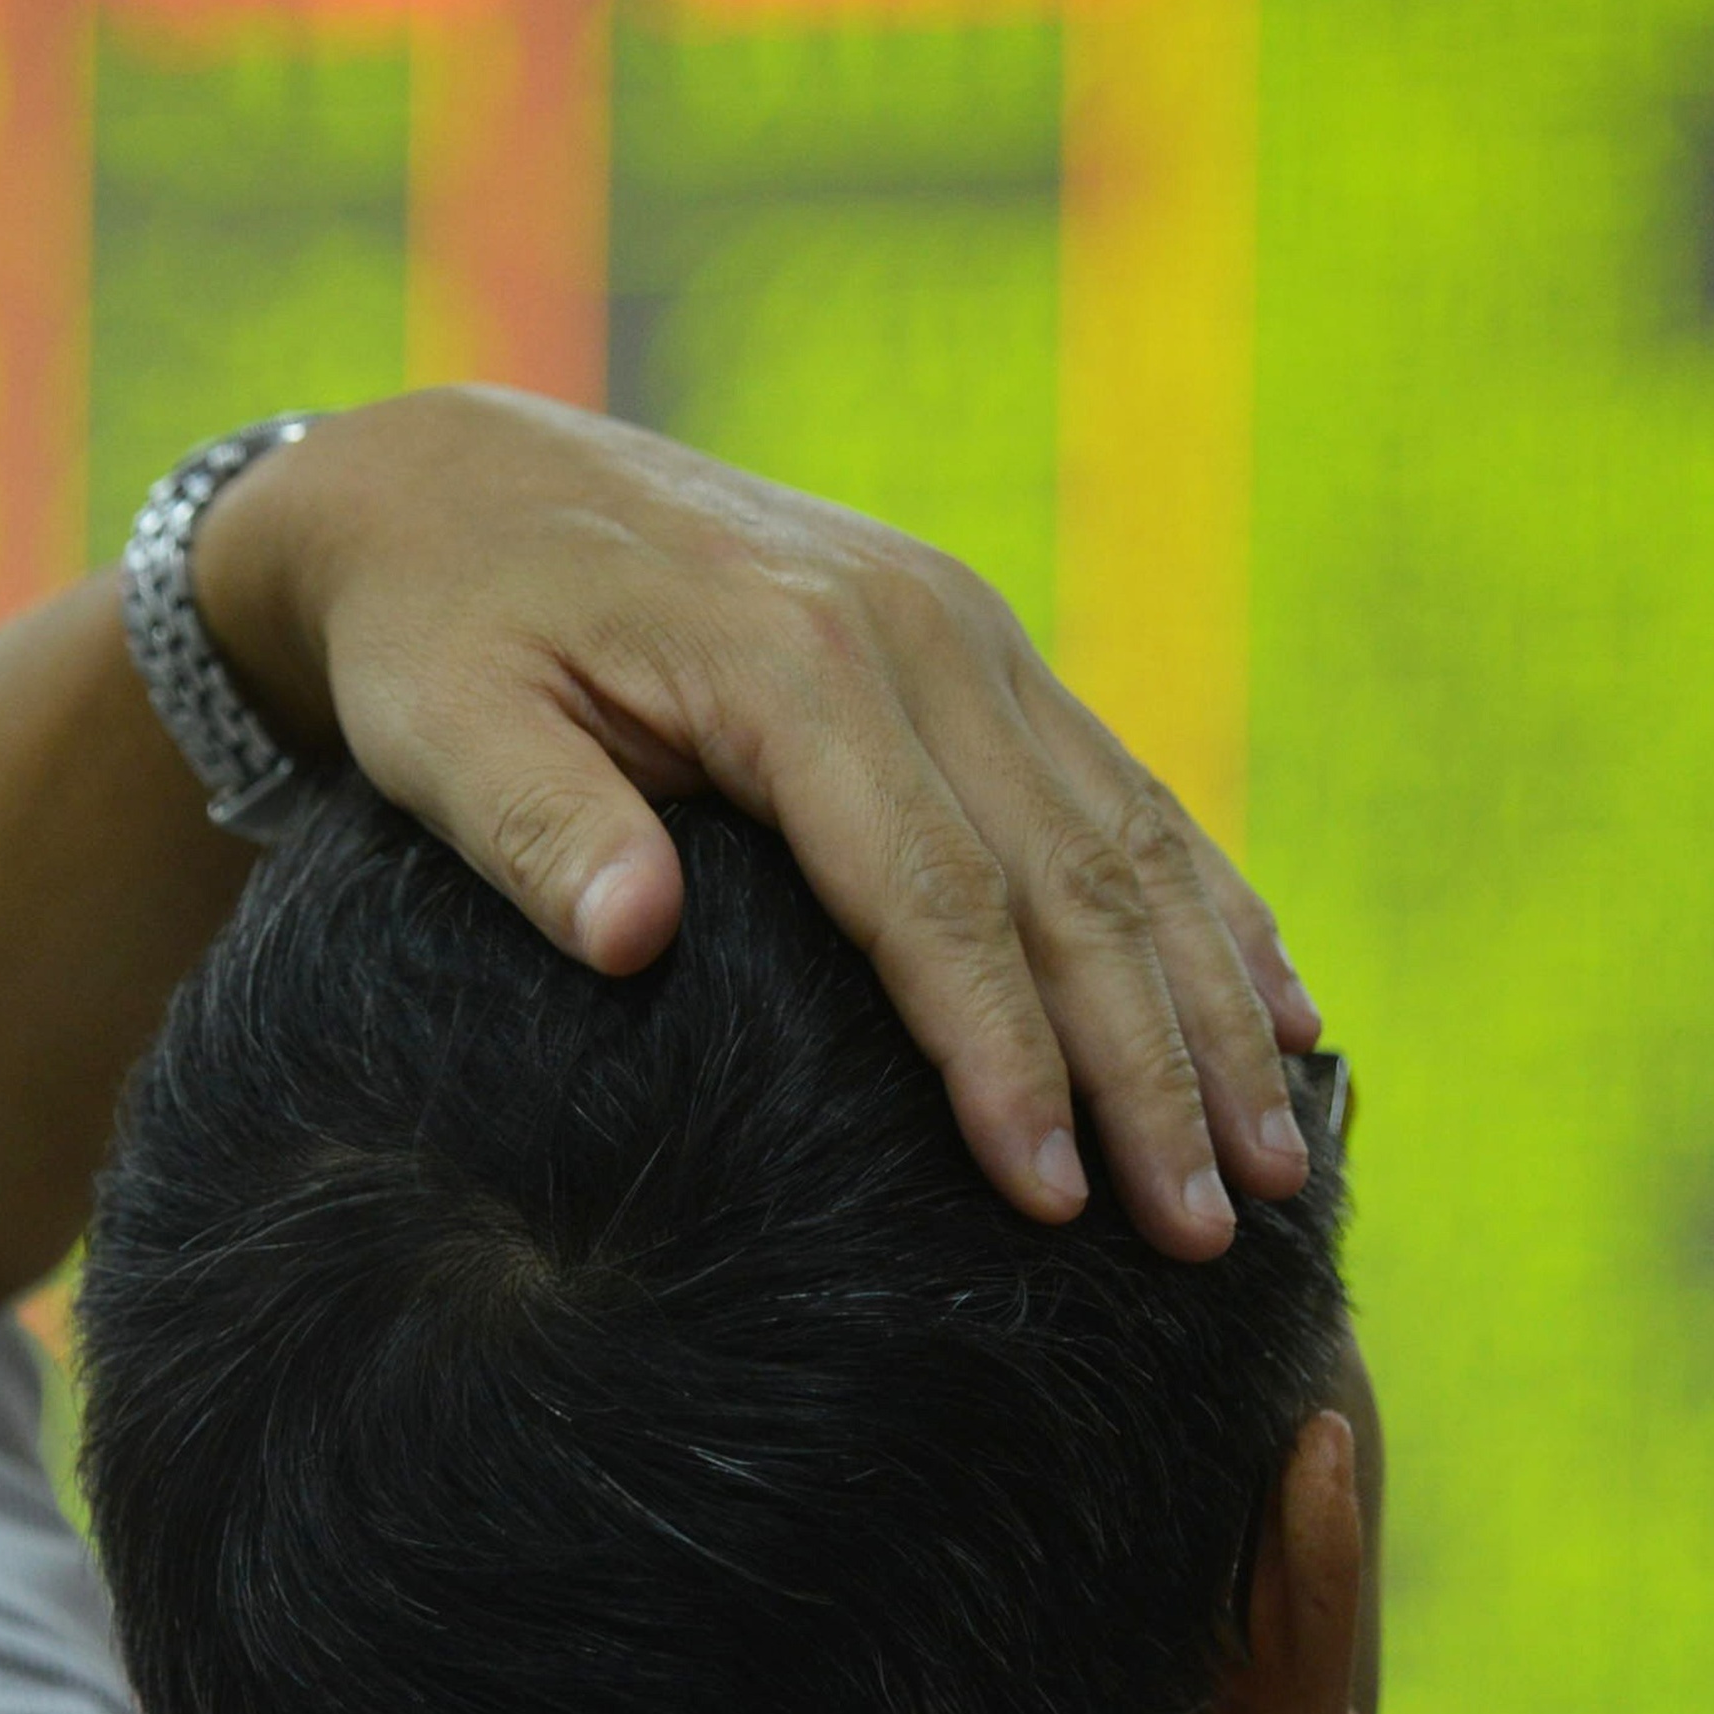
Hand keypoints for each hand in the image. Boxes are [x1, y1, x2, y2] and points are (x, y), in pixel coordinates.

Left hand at [193, 386, 1322, 1258]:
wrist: (462, 481)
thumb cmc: (436, 636)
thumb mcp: (437, 725)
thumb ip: (532, 829)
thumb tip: (628, 939)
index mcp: (788, 662)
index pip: (932, 895)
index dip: (1004, 1054)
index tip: (1054, 1196)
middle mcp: (912, 635)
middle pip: (1067, 882)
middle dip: (1150, 1067)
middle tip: (1207, 1232)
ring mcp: (963, 633)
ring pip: (1129, 839)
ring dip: (1212, 1007)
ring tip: (1277, 1164)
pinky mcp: (978, 646)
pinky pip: (1122, 787)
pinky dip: (1209, 906)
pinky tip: (1278, 1012)